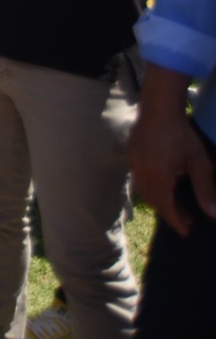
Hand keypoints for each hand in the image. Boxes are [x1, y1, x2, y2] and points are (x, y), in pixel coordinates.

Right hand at [129, 73, 215, 236]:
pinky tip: (161, 183)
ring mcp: (134, 163)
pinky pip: (138, 178)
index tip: (187, 231)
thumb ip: (205, 189)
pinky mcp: (131, 154)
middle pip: (153, 200)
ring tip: (174, 204)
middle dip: (169, 212)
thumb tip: (213, 214)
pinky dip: (150, 187)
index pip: (166, 206)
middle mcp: (142, 172)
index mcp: (159, 176)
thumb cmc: (181, 134)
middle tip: (186, 219)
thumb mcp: (199, 163)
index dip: (176, 220)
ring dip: (159, 200)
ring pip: (143, 190)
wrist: (159, 108)